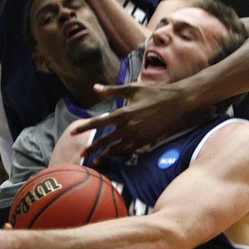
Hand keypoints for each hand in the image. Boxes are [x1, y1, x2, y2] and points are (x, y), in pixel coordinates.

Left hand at [73, 82, 212, 163]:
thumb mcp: (132, 88)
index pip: (99, 122)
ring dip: (105, 155)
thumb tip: (95, 88)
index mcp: (123, 112)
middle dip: (92, 148)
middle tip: (81, 154)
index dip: (84, 127)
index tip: (72, 132)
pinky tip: (115, 155)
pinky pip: (130, 149)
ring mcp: (138, 136)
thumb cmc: (153, 92)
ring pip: (117, 149)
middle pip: (105, 140)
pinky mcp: (146, 141)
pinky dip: (120, 153)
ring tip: (95, 160)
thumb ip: (112, 90)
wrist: (176, 103)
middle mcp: (129, 127)